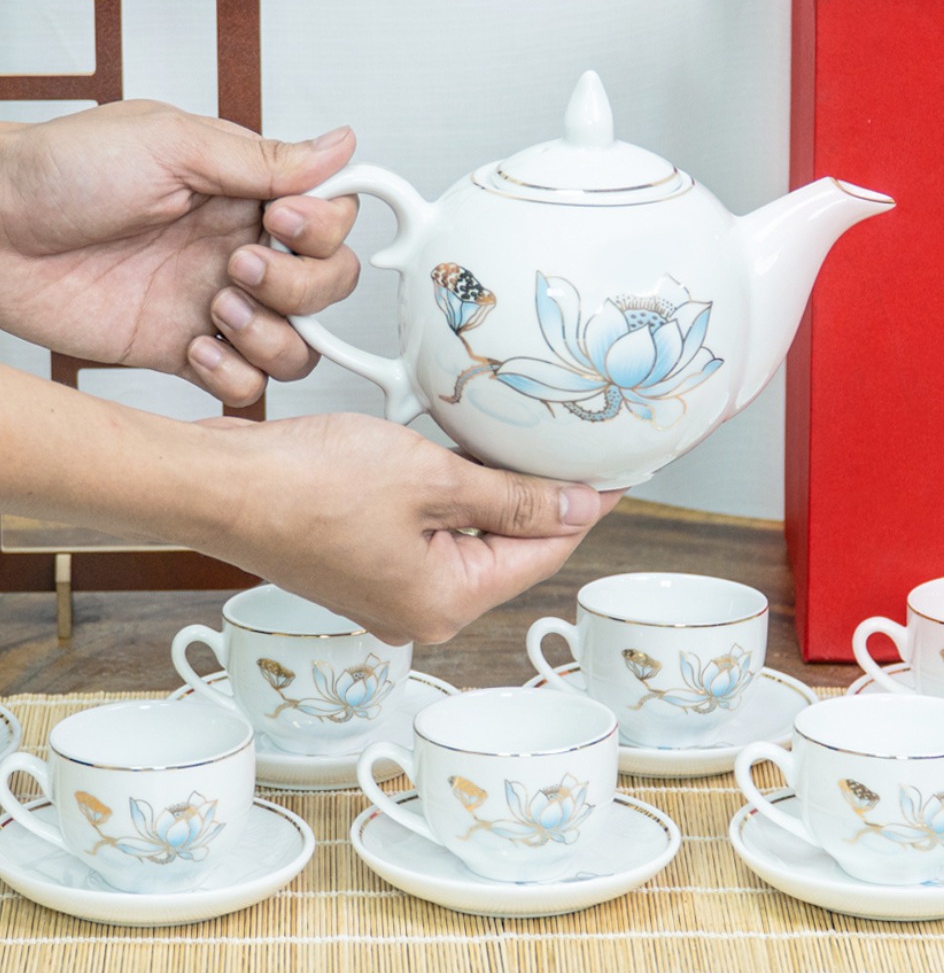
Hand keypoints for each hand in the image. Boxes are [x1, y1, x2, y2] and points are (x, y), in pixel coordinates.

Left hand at [0, 101, 358, 404]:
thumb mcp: (171, 142)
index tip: (280, 218)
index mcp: (245, 194)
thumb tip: (341, 147)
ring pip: (300, 344)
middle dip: (300, 285)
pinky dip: (235, 376)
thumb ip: (263, 158)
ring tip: (216, 307)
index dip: (324, 228)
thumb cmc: (60, 172)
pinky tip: (194, 346)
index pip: (332, 220)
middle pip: (329, 286)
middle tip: (239, 264)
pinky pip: (247, 385)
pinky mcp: (183, 351)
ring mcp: (216, 305)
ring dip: (272, 334)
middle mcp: (239, 250)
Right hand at [199, 413, 621, 643]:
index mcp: (445, 600)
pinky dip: (451, 496)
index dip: (585, 507)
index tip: (616, 474)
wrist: (220, 484)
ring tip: (516, 443)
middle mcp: (419, 607)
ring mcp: (389, 589)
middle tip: (568, 446)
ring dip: (492, 493)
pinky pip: (432, 531)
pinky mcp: (365, 563)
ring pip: (470, 537)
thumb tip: (577, 508)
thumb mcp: (433, 480)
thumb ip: (511, 497)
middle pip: (508, 548)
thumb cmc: (304, 486)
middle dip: (538, 497)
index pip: (543, 552)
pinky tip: (459, 456)